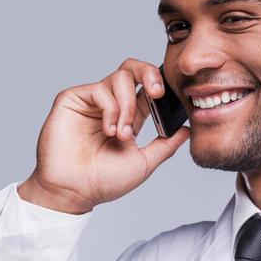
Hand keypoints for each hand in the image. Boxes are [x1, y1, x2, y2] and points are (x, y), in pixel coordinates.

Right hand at [18, 58, 189, 212]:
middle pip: (133, 69)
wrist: (75, 191)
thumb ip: (166, 145)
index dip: (161, 87)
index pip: (148, 88)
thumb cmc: (104, 181)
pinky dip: (111, 109)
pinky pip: (100, 89)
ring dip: (128, 106)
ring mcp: (92, 100)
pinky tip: (108, 130)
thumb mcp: (144, 162)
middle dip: (150, 74)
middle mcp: (111, 104)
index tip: (170, 99)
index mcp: (129, 116)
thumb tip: (187, 129)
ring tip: (122, 134)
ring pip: (120, 77)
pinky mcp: (73, 99)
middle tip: (157, 92)